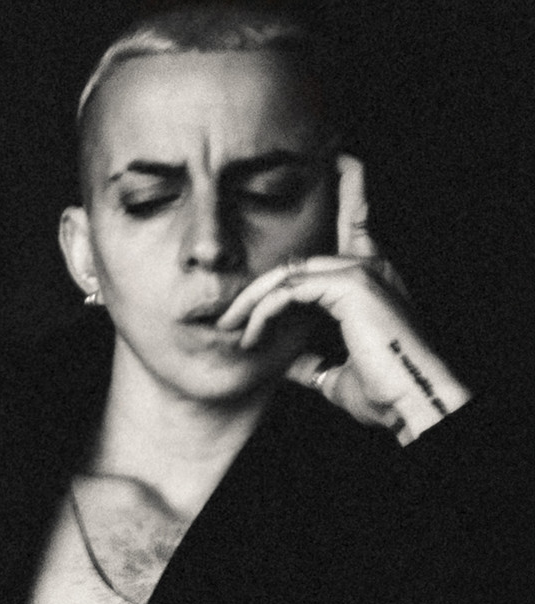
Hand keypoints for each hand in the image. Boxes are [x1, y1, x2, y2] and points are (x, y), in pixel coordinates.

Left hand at [218, 156, 470, 444]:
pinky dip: (263, 314)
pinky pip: (288, 292)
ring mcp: (360, 271)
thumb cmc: (385, 392)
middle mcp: (368, 265)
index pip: (356, 220)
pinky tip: (250, 337)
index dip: (351, 188)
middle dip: (258, 290)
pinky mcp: (350, 285)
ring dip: (251, 305)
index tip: (342, 158)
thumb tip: (286, 360)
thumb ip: (311, 358)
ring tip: (230, 330)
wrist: (414, 407)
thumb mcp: (336, 371)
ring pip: (285, 277)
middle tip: (229, 319)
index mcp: (371, 278)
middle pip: (296, 262)